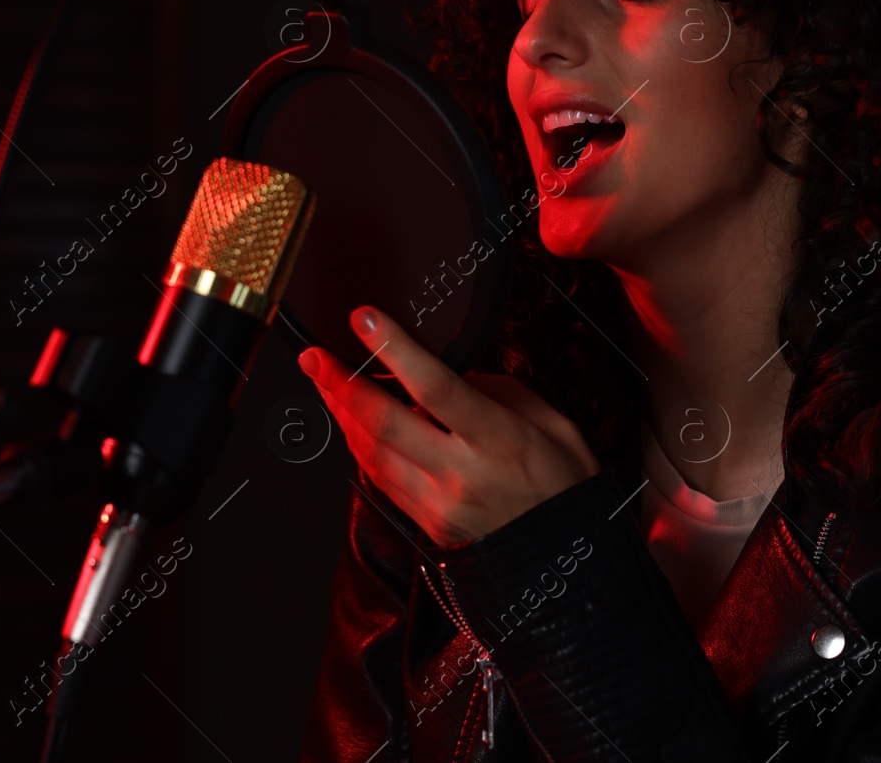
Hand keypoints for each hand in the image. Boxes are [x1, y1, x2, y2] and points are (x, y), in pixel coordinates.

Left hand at [298, 305, 600, 546]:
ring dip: (342, 415)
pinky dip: (361, 447)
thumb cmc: (565, 488)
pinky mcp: (427, 522)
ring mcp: (439, 502)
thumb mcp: (554, 425)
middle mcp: (461, 473)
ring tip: (324, 383)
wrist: (565, 561)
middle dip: (340, 385)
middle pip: (384, 423)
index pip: (435, 386)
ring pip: (372, 453)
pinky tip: (352, 425)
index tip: (366, 319)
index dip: (394, 349)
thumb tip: (456, 373)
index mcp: (499, 440)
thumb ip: (501, 392)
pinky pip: (382, 479)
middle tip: (314, 356)